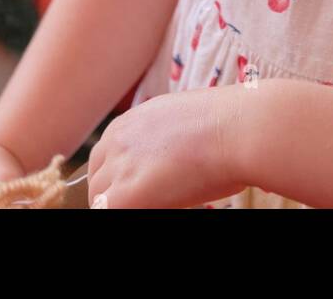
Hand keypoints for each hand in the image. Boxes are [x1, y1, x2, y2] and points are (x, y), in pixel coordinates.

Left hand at [87, 86, 250, 208]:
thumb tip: (166, 161)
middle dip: (112, 195)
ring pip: (99, 199)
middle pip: (96, 179)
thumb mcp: (183, 122)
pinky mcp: (125, 195)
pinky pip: (106, 212)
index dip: (118, 179)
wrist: (236, 128)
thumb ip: (161, 140)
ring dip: (118, 205)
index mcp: (131, 120)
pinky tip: (154, 209)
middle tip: (144, 202)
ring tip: (152, 205)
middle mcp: (118, 139)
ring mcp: (119, 166)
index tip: (137, 190)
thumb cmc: (226, 126)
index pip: (104, 157)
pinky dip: (123, 213)